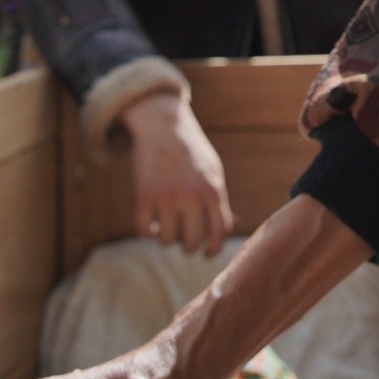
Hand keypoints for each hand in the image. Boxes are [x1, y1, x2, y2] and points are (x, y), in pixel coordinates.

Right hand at [121, 91, 231, 253]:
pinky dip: (148, 232)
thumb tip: (235, 226)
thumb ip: (221, 200)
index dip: (212, 249)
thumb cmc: (191, 152)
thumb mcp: (213, 171)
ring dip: (166, 239)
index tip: (205, 253)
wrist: (162, 124)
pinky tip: (152, 223)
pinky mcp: (143, 195)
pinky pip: (144, 230)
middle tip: (184, 240)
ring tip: (166, 228)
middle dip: (189, 246)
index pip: (219, 233)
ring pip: (167, 240)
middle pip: (192, 241)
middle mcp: (191, 195)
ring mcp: (166, 195)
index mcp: (213, 190)